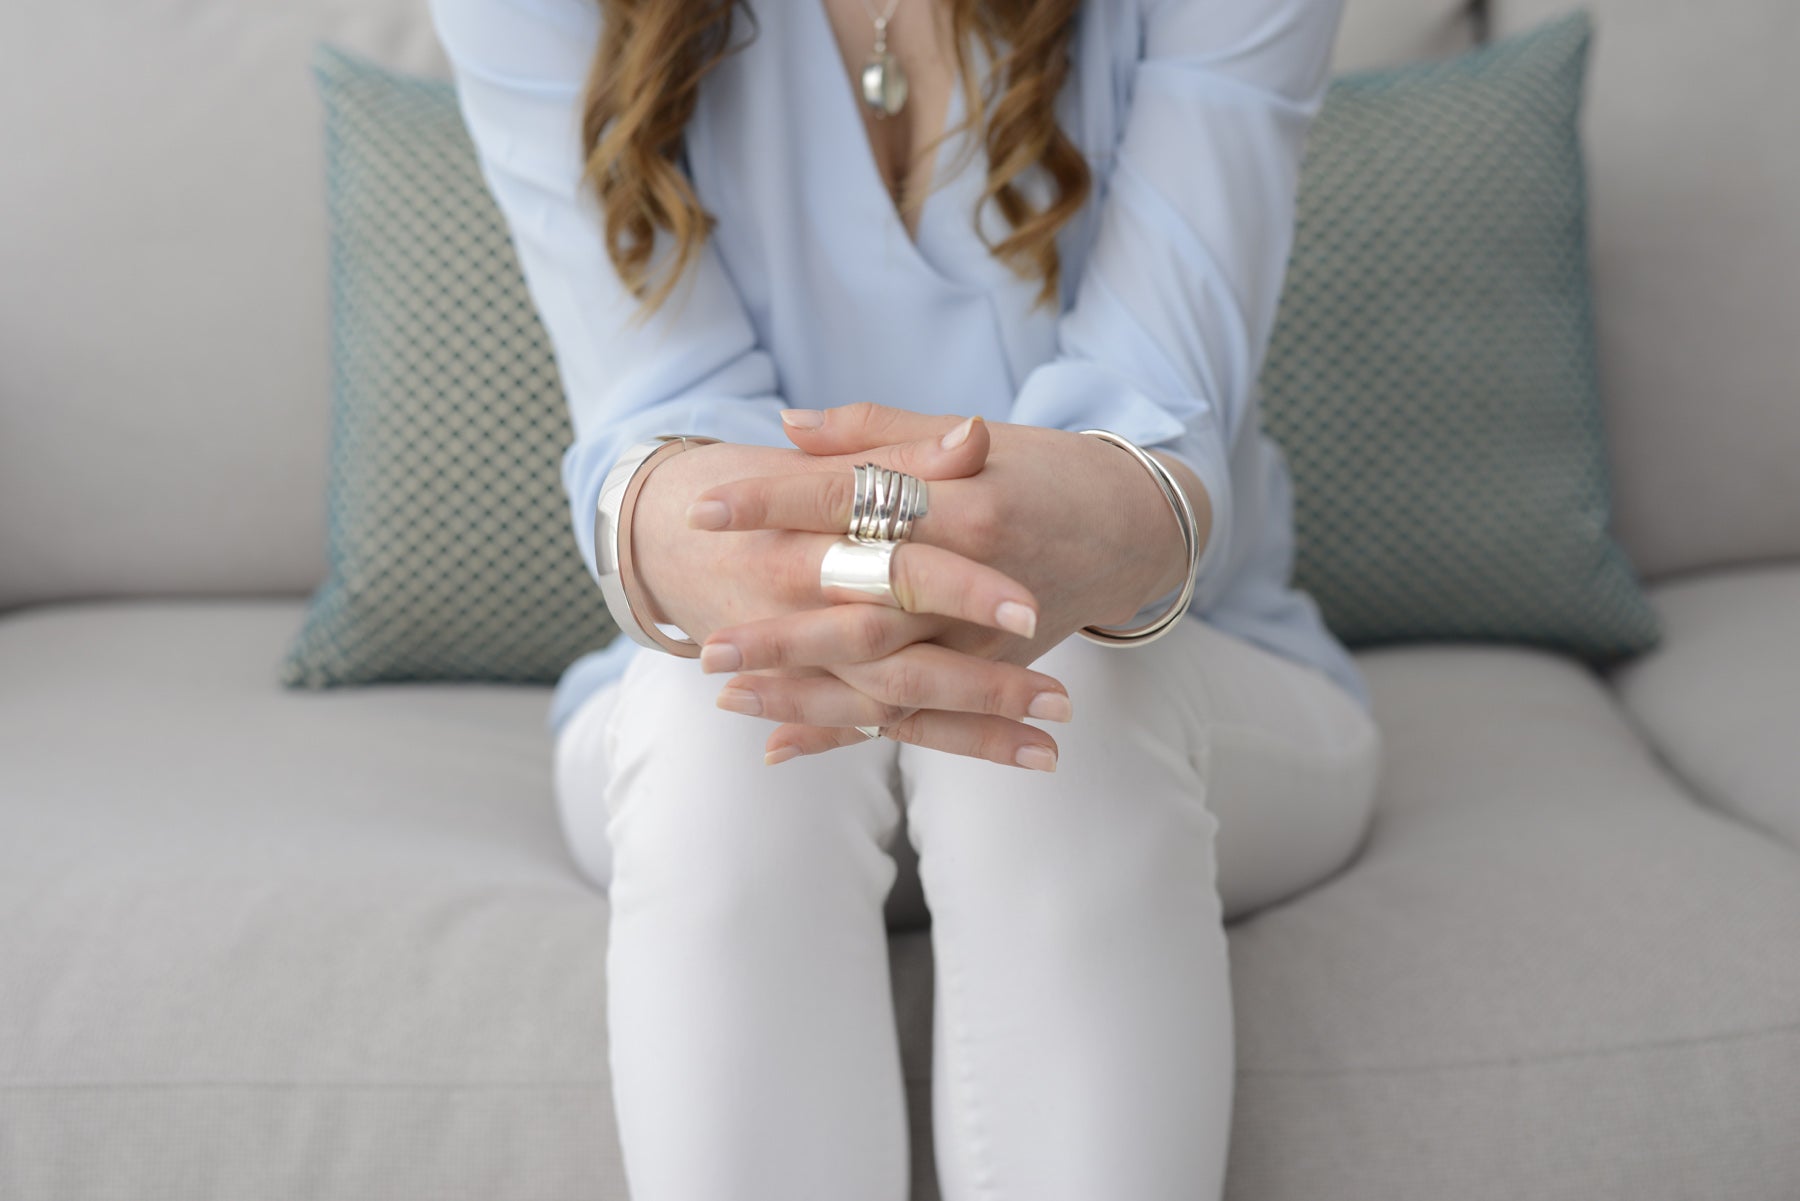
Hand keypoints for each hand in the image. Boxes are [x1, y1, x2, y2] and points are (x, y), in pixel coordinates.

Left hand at [691, 402, 1211, 764]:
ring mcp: (987, 637)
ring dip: (803, 692)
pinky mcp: (996, 674)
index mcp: (962, 498)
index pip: (850, 501)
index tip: (705, 509)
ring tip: (726, 694)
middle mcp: (974, 573)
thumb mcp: (969, 433)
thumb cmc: (1045, 470)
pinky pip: (917, 717)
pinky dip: (848, 734)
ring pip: (884, 678)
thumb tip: (787, 426)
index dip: (775, 504)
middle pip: (862, 609)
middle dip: (781, 631)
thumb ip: (876, 431)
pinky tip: (781, 745)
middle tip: (707, 643)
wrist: (1139, 528)